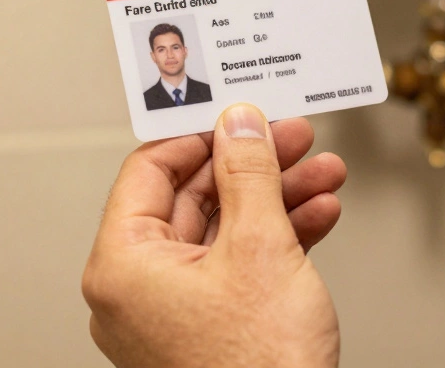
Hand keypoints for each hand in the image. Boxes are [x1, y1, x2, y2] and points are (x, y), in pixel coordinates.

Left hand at [83, 104, 344, 367]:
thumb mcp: (261, 247)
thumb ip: (249, 173)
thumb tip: (239, 124)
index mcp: (122, 265)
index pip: (149, 169)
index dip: (200, 134)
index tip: (238, 113)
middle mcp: (136, 290)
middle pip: (193, 198)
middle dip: (255, 166)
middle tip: (294, 137)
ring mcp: (172, 315)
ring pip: (224, 232)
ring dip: (277, 198)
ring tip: (322, 174)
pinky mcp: (207, 331)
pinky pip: (237, 268)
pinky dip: (278, 240)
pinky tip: (317, 216)